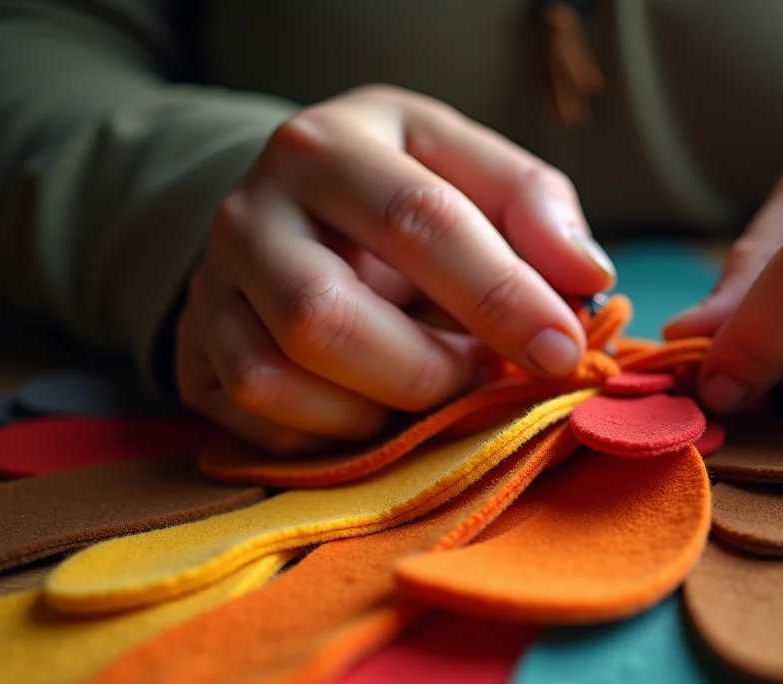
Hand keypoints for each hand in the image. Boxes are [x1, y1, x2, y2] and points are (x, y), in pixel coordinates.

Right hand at [177, 85, 615, 452]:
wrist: (291, 211)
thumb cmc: (400, 189)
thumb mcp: (465, 165)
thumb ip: (534, 205)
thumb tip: (588, 278)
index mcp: (326, 148)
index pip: (418, 221)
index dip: (499, 295)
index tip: (563, 349)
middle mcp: (247, 214)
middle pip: (326, 318)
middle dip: (429, 371)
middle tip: (486, 375)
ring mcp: (210, 292)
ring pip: (278, 381)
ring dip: (379, 409)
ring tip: (433, 384)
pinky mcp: (194, 358)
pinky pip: (260, 426)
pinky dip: (335, 436)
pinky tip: (377, 405)